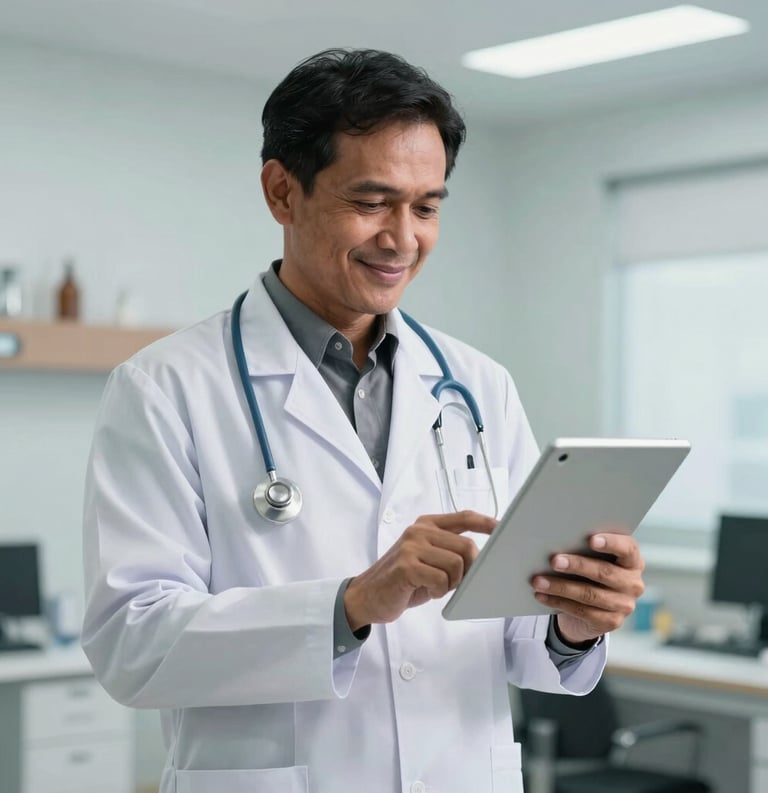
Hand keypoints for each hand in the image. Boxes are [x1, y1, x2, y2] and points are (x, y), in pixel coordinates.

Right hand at [344, 510, 496, 629]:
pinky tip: (425, 590)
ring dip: (451, 583)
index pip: (464, 517)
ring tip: (434, 586)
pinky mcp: (406, 566)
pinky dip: (439, 591)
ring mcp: (411, 547)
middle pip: (467, 546)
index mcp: (426, 524)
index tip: (502, 528)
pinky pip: (441, 580)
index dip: (486, 523)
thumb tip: (480, 557)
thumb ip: (449, 550)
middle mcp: (419, 531)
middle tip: (453, 581)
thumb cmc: (403, 580)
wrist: (368, 595)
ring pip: (456, 565)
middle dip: (468, 570)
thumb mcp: (428, 558)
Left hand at [531, 532, 644, 645]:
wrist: (592, 607)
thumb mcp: (592, 558)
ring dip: (560, 587)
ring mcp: (624, 605)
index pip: (628, 549)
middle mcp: (633, 584)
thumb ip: (584, 548)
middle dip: (577, 565)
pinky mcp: (611, 622)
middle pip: (605, 572)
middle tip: (554, 561)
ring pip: (590, 594)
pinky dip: (558, 602)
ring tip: (538, 581)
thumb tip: (556, 539)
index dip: (611, 543)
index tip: (591, 539)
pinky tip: (541, 595)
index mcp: (632, 561)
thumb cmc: (589, 571)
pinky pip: (581, 611)